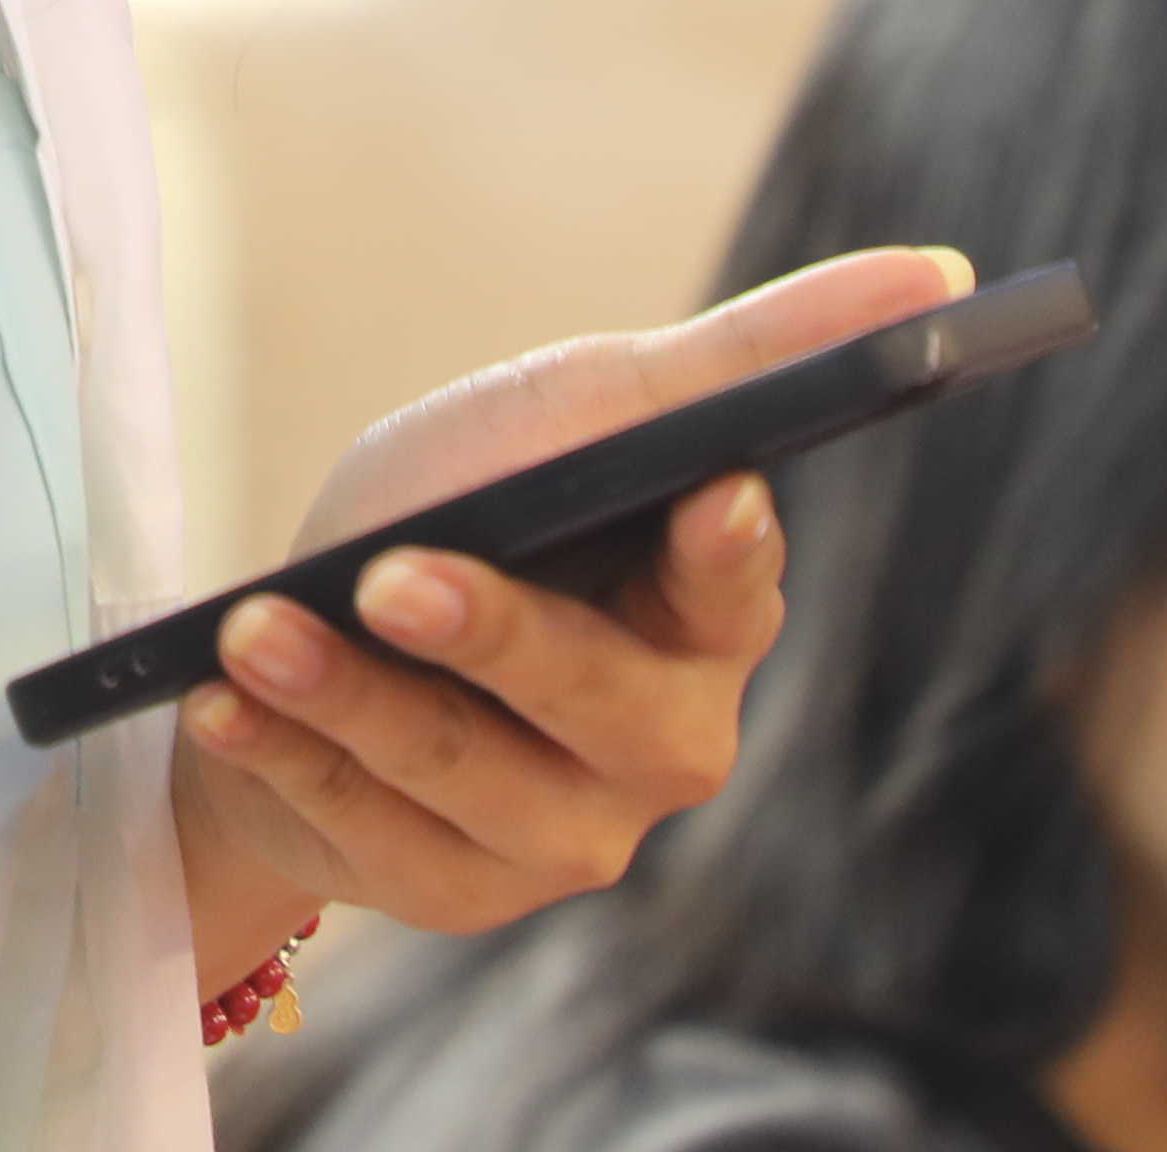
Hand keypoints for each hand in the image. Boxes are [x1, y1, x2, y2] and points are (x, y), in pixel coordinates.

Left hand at [166, 250, 966, 957]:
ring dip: (348, 697)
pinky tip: (222, 699)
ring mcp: (562, 834)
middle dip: (493, 638)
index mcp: (706, 613)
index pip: (738, 592)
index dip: (727, 553)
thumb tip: (944, 275)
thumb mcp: (578, 411)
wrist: (293, 638)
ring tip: (252, 628)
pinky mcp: (454, 892)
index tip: (710, 492)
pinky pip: (372, 838)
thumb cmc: (466, 506)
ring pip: (467, 777)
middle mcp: (660, 742)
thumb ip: (746, 358)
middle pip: (601, 705)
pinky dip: (287, 756)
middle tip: (389, 572)